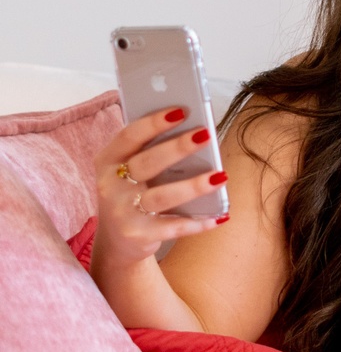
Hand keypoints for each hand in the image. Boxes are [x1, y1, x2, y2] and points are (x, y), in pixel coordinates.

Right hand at [92, 108, 228, 270]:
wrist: (116, 241)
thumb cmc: (132, 192)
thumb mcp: (130, 169)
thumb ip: (151, 149)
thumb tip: (195, 129)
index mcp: (108, 160)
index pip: (129, 136)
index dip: (153, 122)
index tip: (181, 110)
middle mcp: (110, 185)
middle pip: (148, 162)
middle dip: (178, 147)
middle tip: (206, 134)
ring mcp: (123, 212)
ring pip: (162, 196)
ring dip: (193, 186)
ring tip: (221, 176)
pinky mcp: (138, 235)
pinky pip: (173, 227)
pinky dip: (198, 223)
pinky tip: (220, 216)